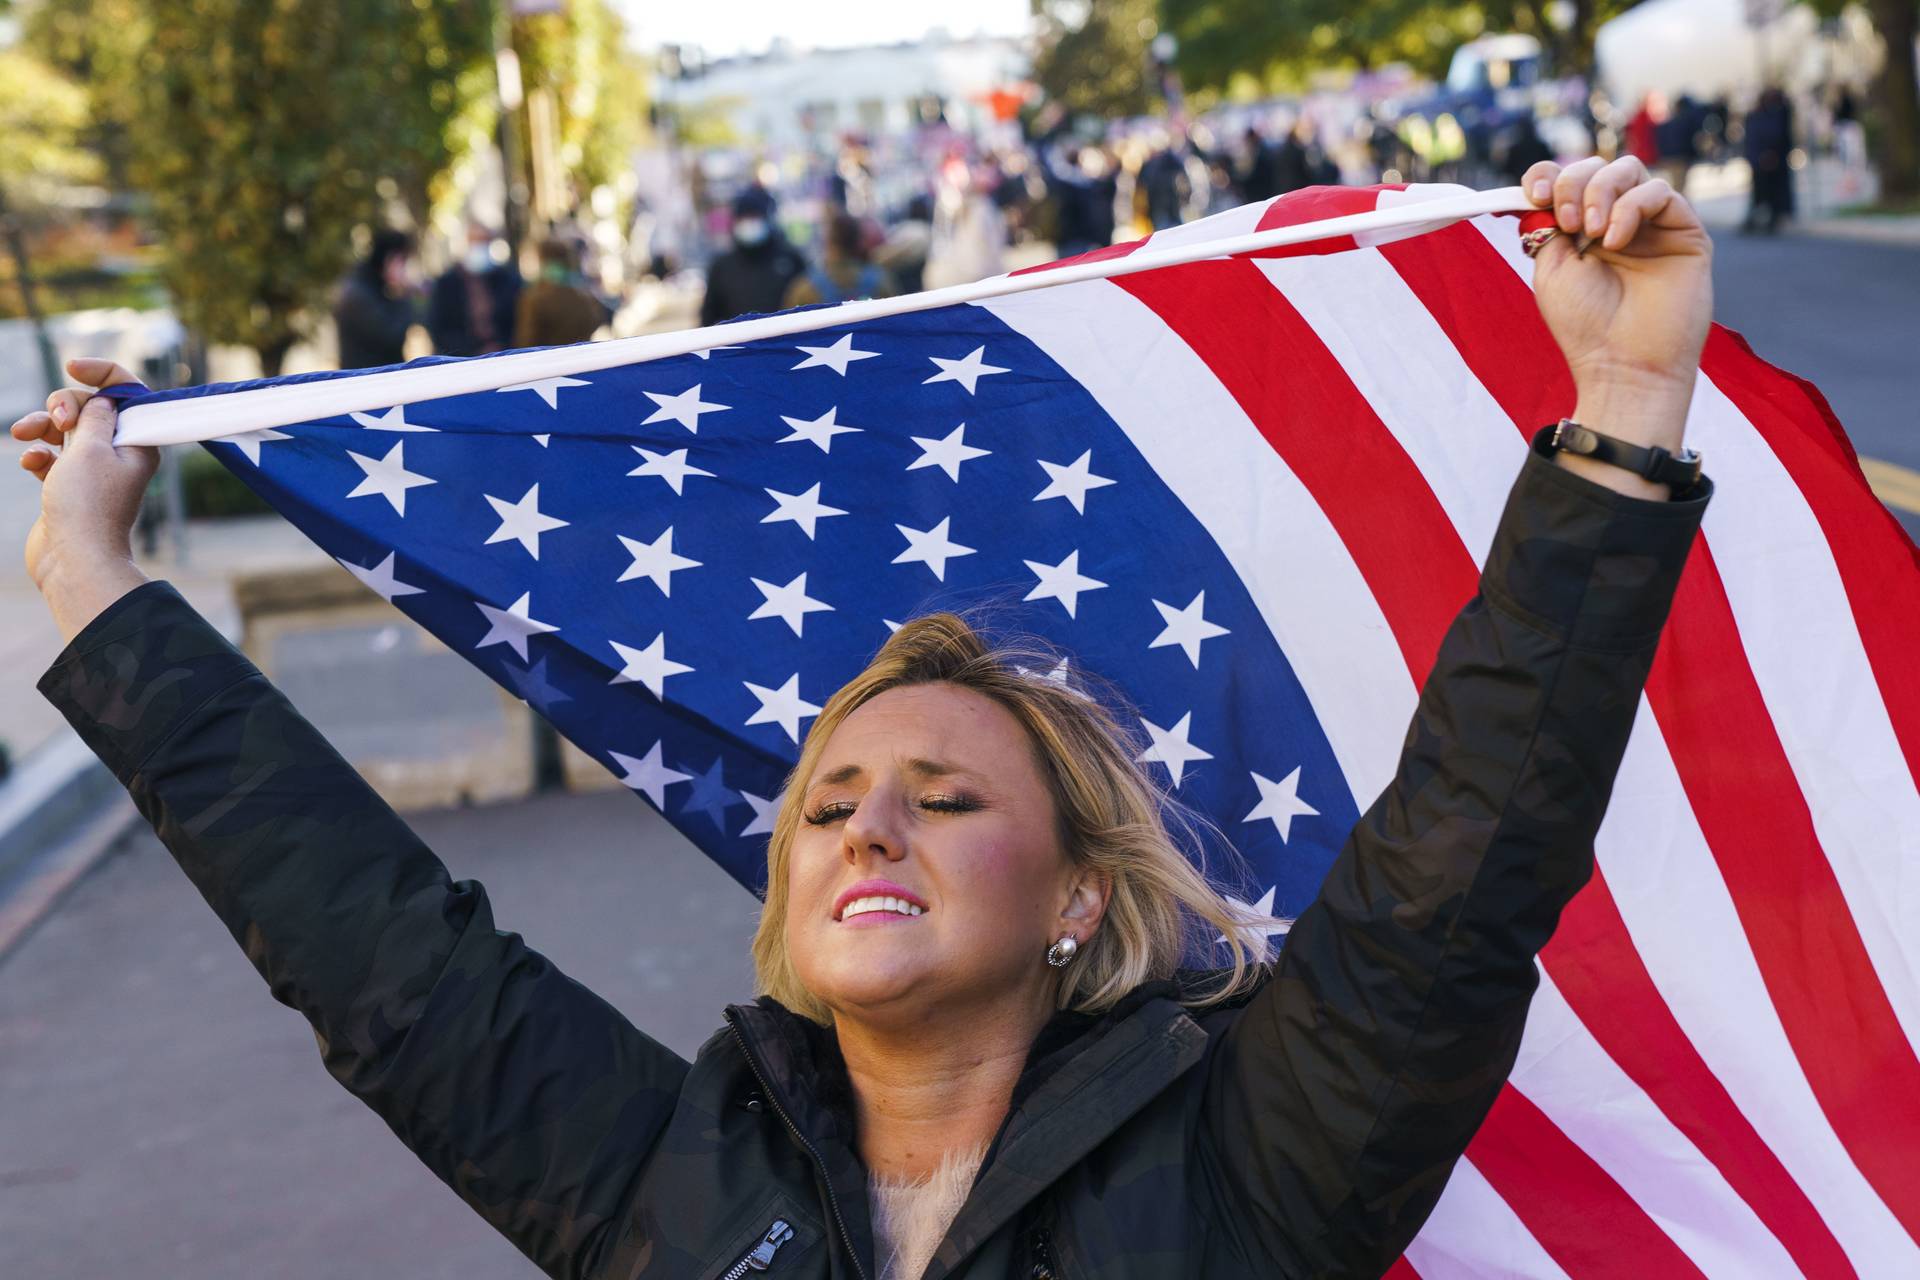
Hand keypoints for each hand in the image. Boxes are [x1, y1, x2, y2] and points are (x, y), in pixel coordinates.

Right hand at [12, 358, 156, 639]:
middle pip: (91, 408)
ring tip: (24, 434)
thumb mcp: (91, 448)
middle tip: (57, 422)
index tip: (73, 366)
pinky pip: (52, 457)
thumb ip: (95, 416)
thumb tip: (103, 399)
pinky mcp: (71, 488)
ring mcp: (94, 472)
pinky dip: (39, 454)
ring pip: (66, 431)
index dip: (103, 374)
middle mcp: (121, 454)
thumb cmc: (87, 504)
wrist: (75, 560)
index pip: (128, 393)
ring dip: (41, 426)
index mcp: (139, 442)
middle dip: (65, 404)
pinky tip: (31, 462)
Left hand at [1522, 156, 1711, 485]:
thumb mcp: (1552, 270)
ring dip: (1601, 191)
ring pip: (1628, 170)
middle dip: (1573, 183)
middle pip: (1596, 167)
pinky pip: (1660, 192)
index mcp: (1582, 231)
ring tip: (1592, 232)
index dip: (1548, 175)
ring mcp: (1652, 225)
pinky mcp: (1685, 231)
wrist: (1624, 363)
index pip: (1566, 180)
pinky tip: (1615, 241)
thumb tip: (1540, 191)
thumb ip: (1546, 227)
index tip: (1534, 194)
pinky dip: (1631, 207)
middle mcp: (1617, 222)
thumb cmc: (1585, 325)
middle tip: (1567, 220)